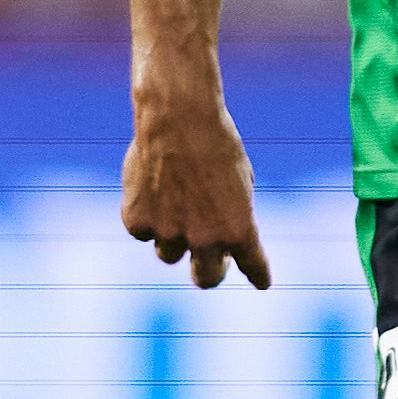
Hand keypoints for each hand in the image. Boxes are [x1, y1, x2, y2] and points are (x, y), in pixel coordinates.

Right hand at [122, 95, 274, 289]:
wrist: (178, 117)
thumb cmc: (215, 141)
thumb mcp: (239, 179)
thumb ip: (231, 213)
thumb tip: (217, 236)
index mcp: (239, 229)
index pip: (252, 265)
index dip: (257, 275)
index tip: (261, 281)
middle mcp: (205, 239)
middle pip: (206, 278)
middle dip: (209, 271)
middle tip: (209, 259)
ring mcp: (169, 233)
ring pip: (169, 254)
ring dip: (173, 236)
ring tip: (175, 199)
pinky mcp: (137, 221)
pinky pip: (142, 230)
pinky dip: (146, 215)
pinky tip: (150, 186)